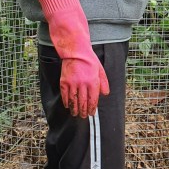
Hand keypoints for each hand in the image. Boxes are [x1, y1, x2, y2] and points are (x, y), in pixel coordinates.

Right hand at [39, 0, 109, 116]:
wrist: (76, 51)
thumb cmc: (90, 60)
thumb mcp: (100, 70)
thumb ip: (103, 83)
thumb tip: (105, 94)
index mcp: (93, 81)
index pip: (93, 99)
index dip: (92, 108)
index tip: (91, 113)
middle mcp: (83, 84)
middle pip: (83, 102)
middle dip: (83, 111)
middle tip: (83, 117)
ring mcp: (72, 83)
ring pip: (73, 101)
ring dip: (75, 109)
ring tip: (75, 114)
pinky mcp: (64, 82)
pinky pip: (65, 95)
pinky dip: (66, 102)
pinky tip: (67, 106)